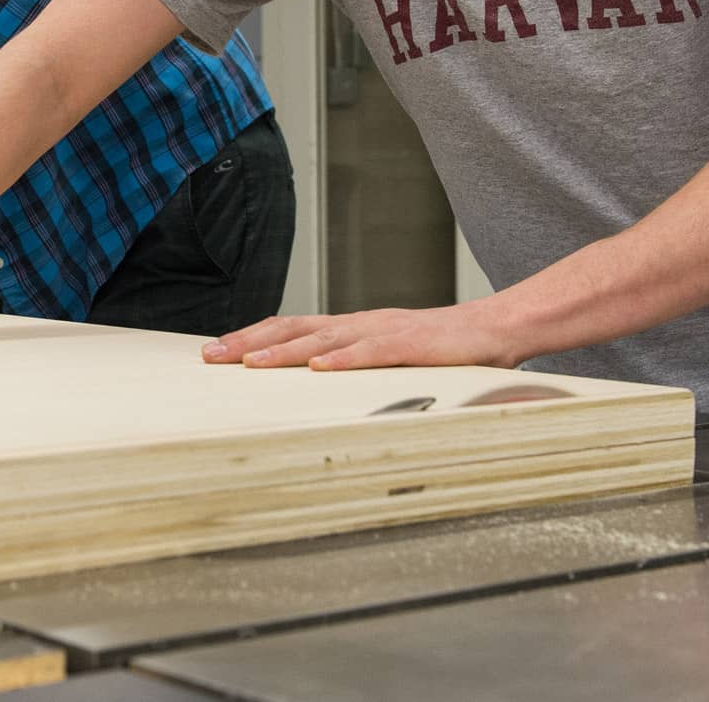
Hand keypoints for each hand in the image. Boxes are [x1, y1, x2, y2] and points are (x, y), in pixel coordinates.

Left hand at [200, 303, 523, 370]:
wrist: (497, 329)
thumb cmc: (444, 349)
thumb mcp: (390, 358)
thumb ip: (356, 367)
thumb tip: (317, 385)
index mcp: (353, 327)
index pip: (292, 327)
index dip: (252, 338)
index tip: (217, 351)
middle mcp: (361, 323)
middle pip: (294, 328)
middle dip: (249, 342)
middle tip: (211, 356)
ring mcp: (385, 331)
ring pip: (324, 339)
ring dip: (284, 352)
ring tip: (250, 364)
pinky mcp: (412, 345)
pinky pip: (372, 352)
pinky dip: (343, 360)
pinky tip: (318, 369)